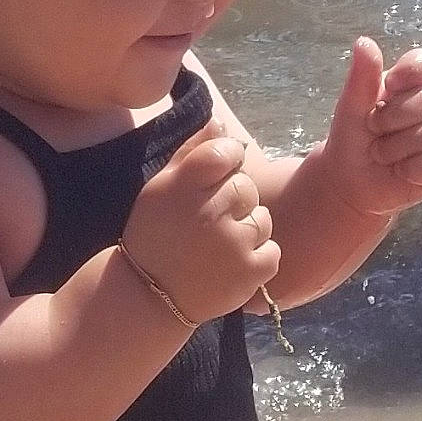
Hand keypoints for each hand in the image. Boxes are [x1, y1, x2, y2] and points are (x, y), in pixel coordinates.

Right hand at [120, 117, 280, 325]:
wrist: (149, 297)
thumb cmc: (155, 236)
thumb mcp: (161, 188)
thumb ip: (193, 152)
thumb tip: (221, 123)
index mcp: (184, 185)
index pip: (227, 151)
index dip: (227, 163)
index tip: (213, 183)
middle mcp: (209, 211)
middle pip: (246, 187)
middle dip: (234, 202)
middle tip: (209, 225)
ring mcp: (233, 243)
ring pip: (262, 219)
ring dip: (246, 231)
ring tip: (218, 248)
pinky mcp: (251, 272)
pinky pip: (272, 251)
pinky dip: (257, 259)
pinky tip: (231, 266)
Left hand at [321, 38, 421, 220]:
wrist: (347, 181)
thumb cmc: (353, 139)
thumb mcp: (351, 107)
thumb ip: (361, 77)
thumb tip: (364, 41)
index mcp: (410, 86)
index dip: (412, 71)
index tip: (389, 86)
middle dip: (392, 119)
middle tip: (374, 131)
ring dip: (394, 148)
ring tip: (381, 154)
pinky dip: (411, 169)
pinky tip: (399, 171)